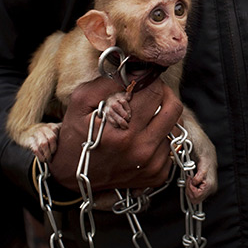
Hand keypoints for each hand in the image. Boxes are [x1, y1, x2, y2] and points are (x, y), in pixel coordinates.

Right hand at [49, 76, 182, 192]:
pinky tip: (142, 139)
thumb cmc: (76, 135)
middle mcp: (142, 150)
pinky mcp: (158, 175)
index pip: (154, 92)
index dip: (149, 81)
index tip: (141, 80)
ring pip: (174, 126)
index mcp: (124, 131)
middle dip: (162, 94)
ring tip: (141, 119)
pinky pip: (171, 146)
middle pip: (173, 107)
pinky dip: (159, 138)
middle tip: (148, 93)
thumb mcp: (81, 102)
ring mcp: (153, 165)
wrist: (73, 175)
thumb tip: (136, 71)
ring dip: (160, 117)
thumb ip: (108, 83)